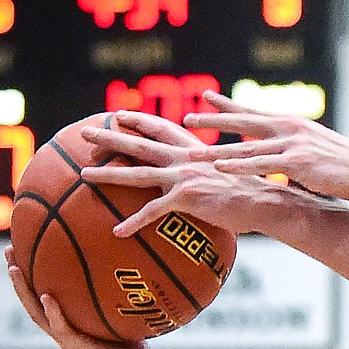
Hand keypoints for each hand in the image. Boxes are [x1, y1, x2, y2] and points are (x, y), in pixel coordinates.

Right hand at [5, 245, 155, 348]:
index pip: (44, 295)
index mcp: (70, 324)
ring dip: (24, 291)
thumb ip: (119, 298)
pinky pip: (62, 328)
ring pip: (37, 314)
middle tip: (8, 250)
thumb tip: (131, 267)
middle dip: (19, 276)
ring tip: (14, 269)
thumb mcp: (125, 318)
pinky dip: (53, 312)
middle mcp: (63, 332)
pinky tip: (47, 296)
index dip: (32, 275)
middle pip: (32, 300)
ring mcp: (68, 341)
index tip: (24, 249)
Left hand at [78, 110, 285, 236]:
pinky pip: (151, 211)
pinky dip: (133, 222)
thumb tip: (199, 182)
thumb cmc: (250, 192)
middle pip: (138, 144)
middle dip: (109, 136)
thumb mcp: (226, 172)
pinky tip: (117, 232)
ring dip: (107, 174)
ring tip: (83, 175)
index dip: (138, 120)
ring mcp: (183, 177)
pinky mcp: (186, 198)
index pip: (161, 128)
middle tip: (84, 132)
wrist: (265, 202)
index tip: (118, 116)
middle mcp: (185, 158)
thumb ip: (206, 171)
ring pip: (136, 173)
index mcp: (194, 150)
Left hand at [184, 90, 348, 200]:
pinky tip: (219, 167)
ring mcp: (292, 145)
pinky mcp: (296, 162)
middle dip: (214, 120)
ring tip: (192, 152)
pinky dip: (237, 165)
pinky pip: (260, 164)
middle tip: (188, 118)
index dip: (229, 105)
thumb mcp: (318, 149)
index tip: (207, 96)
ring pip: (246, 146)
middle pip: (244, 122)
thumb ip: (297, 149)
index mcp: (293, 124)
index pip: (254, 111)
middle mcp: (290, 128)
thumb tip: (286, 157)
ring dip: (216, 149)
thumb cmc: (347, 165)